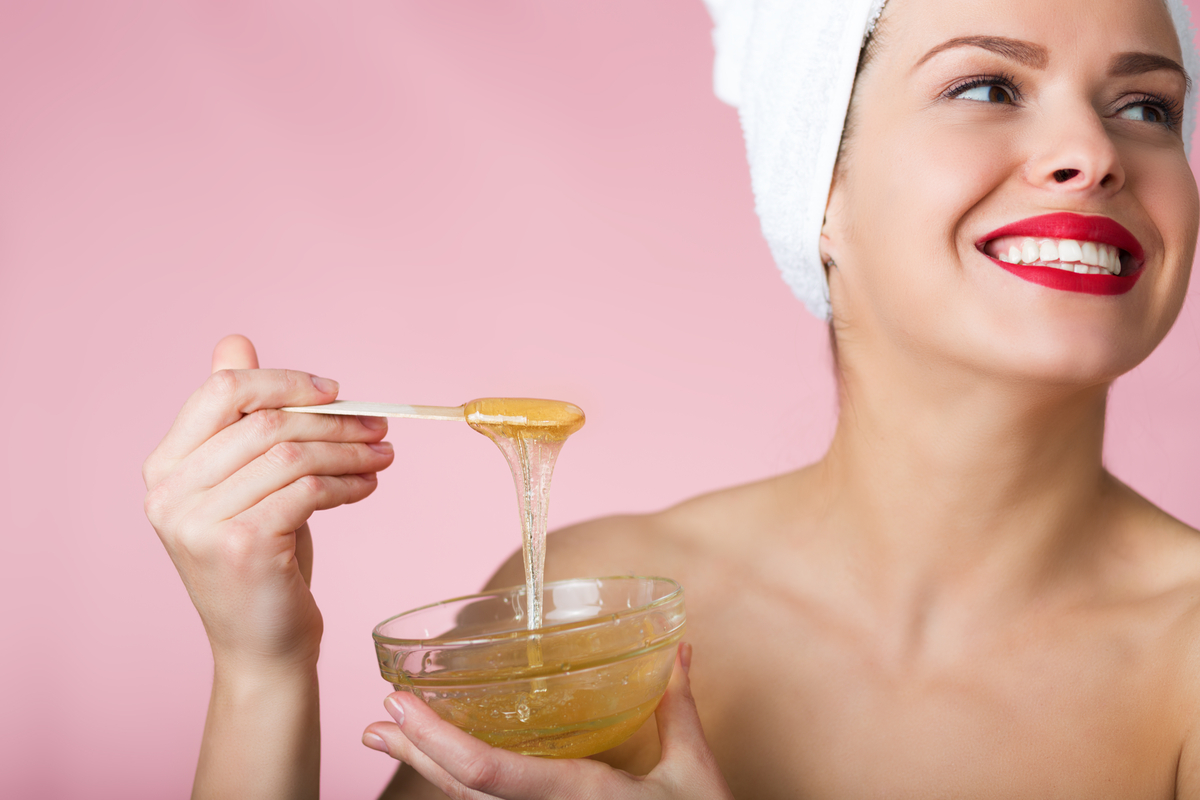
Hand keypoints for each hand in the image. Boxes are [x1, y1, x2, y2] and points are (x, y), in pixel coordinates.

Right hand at [143, 334, 394, 671]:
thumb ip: (237, 419)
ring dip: (350, 449)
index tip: (334, 391)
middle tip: (379, 424)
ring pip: (293, 454)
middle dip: (334, 419)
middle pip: (264, 421)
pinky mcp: (240, 546)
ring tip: (383, 454)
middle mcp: (170, 492)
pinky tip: (369, 484)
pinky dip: (349, 482)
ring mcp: (199, 521)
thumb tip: (235, 341)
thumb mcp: (247, 481)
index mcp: (165, 467)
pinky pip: (309, 490)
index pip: (221, 391)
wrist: (262, 648)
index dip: (283, 381)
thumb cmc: (261, 560)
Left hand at [362, 644, 733, 799]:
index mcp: (577, 795)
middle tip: (376, 718)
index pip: (487, 771)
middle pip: (462, 790)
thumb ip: (677, 707)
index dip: (434, 740)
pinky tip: (446, 766)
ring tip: (390, 735)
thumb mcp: (694, 771)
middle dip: (413, 752)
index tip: (398, 705)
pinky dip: (460, 784)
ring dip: (426, 768)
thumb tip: (678, 649)